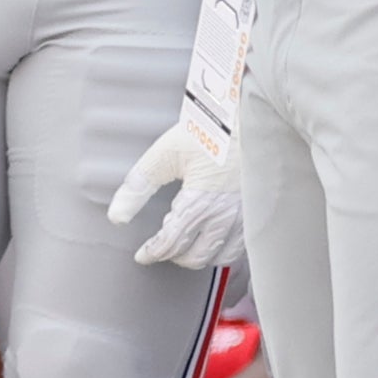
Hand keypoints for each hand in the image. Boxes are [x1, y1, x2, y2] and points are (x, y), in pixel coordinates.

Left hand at [109, 118, 245, 269]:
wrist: (255, 120)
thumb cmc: (211, 133)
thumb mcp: (165, 154)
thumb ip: (137, 186)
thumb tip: (117, 216)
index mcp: (201, 203)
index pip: (172, 243)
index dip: (153, 252)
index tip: (143, 255)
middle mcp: (227, 216)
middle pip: (197, 256)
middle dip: (174, 255)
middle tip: (162, 246)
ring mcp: (247, 217)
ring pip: (222, 256)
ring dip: (200, 255)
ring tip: (186, 241)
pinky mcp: (260, 213)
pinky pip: (243, 245)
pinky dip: (224, 249)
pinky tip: (214, 236)